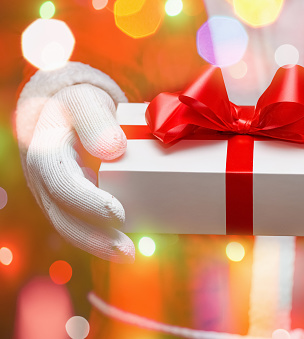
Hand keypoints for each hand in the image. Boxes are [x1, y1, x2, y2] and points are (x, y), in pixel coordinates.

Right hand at [17, 71, 134, 262]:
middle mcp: (42, 178)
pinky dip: (98, 237)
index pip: (61, 181)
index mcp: (45, 151)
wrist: (62, 111)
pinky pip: (76, 223)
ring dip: (97, 244)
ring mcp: (50, 193)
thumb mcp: (86, 102)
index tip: (119, 215)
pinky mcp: (63, 200)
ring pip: (68, 226)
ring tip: (129, 254)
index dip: (88, 201)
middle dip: (94, 237)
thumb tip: (113, 149)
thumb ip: (96, 121)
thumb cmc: (78, 105)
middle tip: (128, 251)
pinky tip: (122, 244)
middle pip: (61, 215)